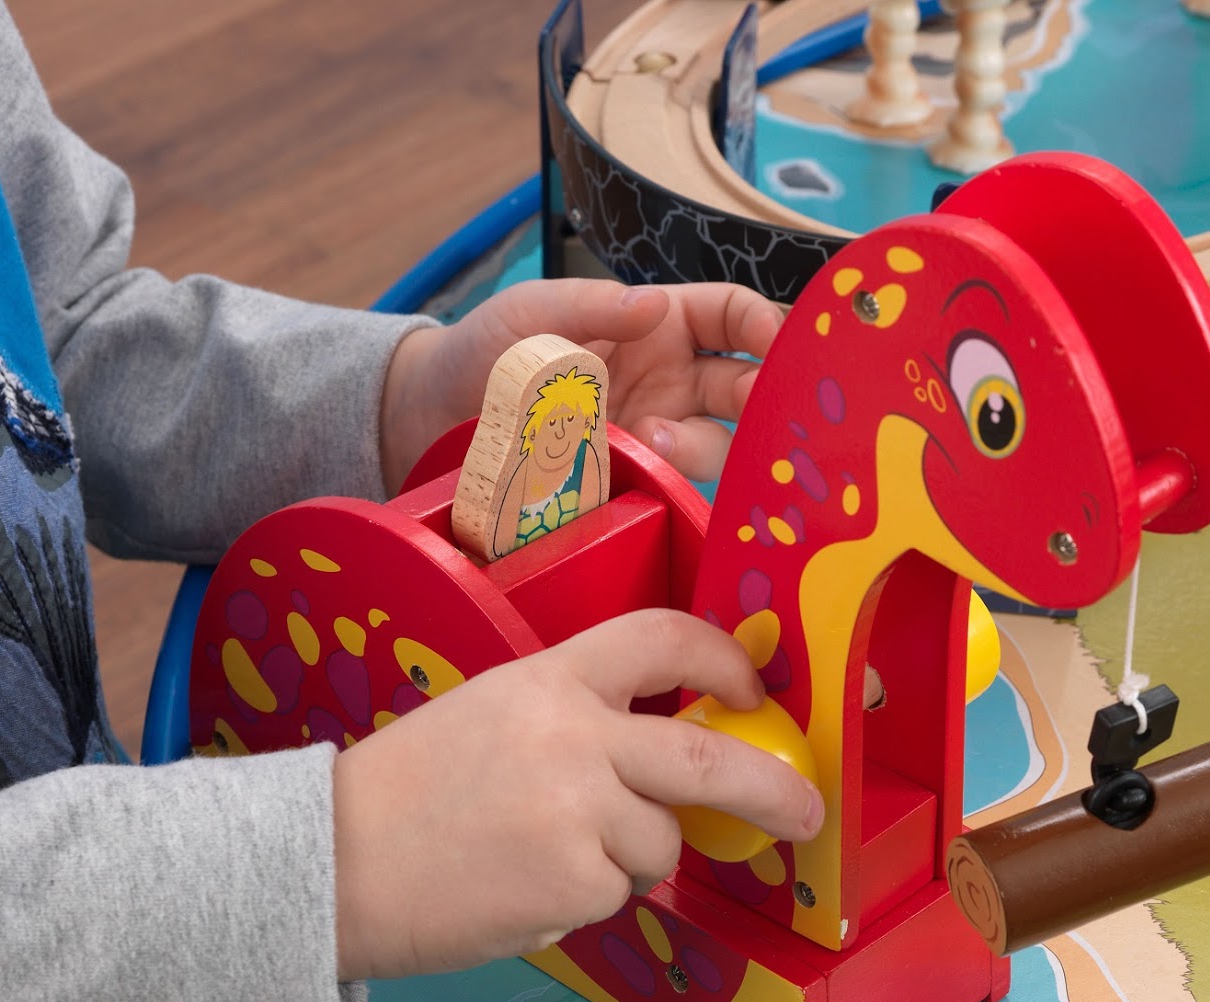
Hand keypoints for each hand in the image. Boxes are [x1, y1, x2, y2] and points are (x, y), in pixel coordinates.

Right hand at [331, 611, 824, 980]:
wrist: (327, 863)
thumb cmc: (404, 794)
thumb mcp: (490, 717)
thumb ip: (576, 722)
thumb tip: (664, 759)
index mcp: (549, 678)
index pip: (661, 638)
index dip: (723, 660)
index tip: (753, 690)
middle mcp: (574, 736)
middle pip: (706, 755)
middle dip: (772, 789)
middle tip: (806, 812)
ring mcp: (578, 811)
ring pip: (660, 845)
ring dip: (627, 860)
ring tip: (542, 858)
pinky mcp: (573, 882)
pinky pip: (618, 895)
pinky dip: (584, 900)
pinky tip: (521, 889)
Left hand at [379, 279, 782, 492]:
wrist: (432, 420)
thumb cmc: (484, 351)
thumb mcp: (532, 312)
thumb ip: (593, 305)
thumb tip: (655, 306)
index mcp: (657, 325)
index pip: (731, 317)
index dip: (763, 325)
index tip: (777, 343)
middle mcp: (668, 382)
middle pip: (744, 387)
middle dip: (761, 396)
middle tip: (754, 407)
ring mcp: (653, 436)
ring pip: (717, 445)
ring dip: (701, 445)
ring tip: (652, 440)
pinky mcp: (631, 484)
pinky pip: (675, 488)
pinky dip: (674, 483)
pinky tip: (646, 472)